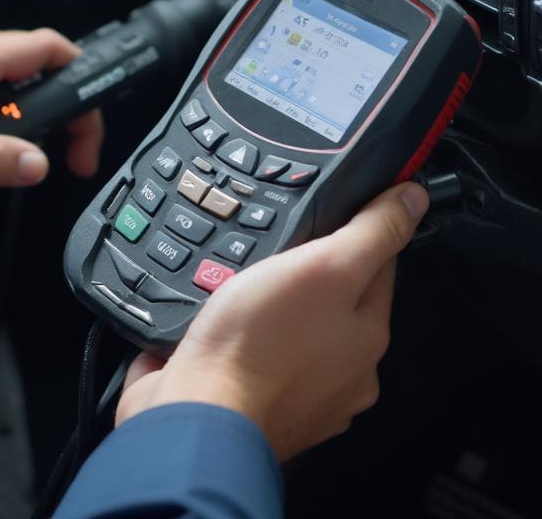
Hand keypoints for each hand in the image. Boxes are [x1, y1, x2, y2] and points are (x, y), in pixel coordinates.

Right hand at [116, 182, 429, 460]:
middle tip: (278, 248)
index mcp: (367, 335)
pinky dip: (248, 339)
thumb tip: (413, 198)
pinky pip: (261, 356)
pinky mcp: (260, 402)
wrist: (200, 413)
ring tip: (245, 284)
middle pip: (337, 301)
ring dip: (277, 308)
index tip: (340, 209)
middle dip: (310, 273)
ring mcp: (303, 392)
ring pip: (297, 330)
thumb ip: (371, 233)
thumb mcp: (323, 267)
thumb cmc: (258, 344)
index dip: (360, 229)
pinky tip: (226, 323)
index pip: (379, 265)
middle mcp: (346, 371)